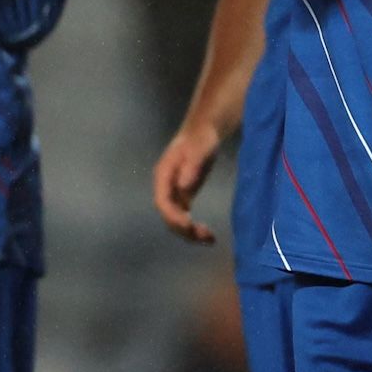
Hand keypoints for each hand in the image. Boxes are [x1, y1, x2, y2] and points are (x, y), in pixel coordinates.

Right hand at [150, 121, 225, 243]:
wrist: (204, 131)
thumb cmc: (201, 138)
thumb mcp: (199, 149)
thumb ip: (191, 167)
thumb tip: (184, 187)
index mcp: (163, 175)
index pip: (162, 201)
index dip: (172, 215)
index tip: (189, 224)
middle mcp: (166, 187)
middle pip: (168, 215)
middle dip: (183, 229)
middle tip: (205, 236)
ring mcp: (175, 193)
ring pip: (176, 220)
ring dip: (190, 233)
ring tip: (209, 239)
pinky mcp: (184, 196)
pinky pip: (185, 218)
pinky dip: (195, 228)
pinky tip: (208, 235)